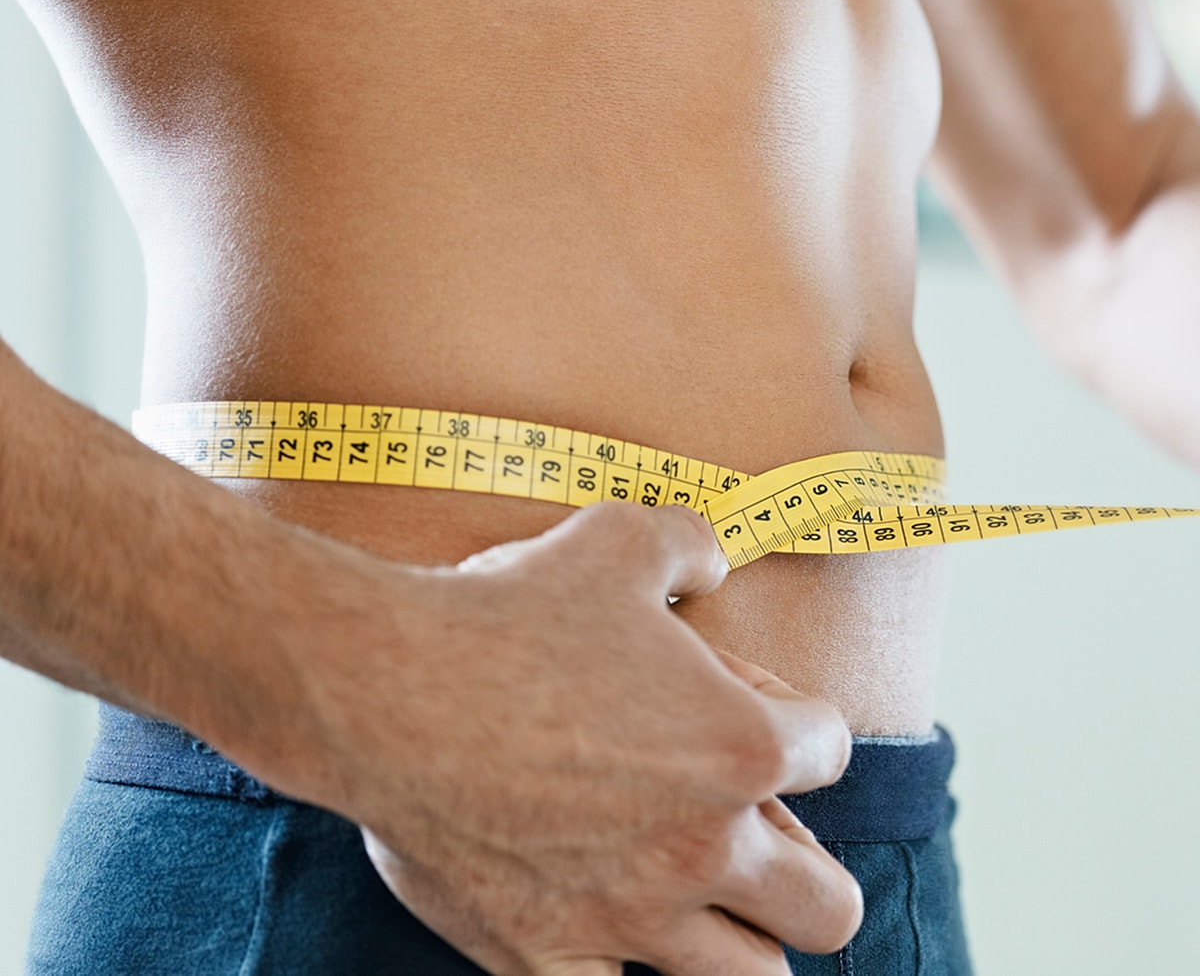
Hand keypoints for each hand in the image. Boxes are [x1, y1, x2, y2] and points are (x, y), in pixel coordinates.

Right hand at [343, 504, 859, 974]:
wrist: (390, 690)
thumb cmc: (511, 611)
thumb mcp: (618, 537)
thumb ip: (687, 543)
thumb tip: (712, 556)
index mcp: (739, 746)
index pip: (831, 750)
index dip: (802, 723)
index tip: (757, 711)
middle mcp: (703, 847)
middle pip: (827, 908)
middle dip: (808, 868)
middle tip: (758, 831)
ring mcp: (629, 918)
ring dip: (743, 938)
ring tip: (703, 896)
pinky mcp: (547, 957)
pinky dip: (620, 970)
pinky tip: (602, 935)